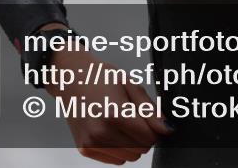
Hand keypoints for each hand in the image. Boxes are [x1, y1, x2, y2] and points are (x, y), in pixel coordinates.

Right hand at [39, 29, 173, 164]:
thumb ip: (150, 110)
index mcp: (115, 114)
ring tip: (121, 123)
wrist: (70, 78)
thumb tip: (167, 129)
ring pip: (128, 157)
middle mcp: (100, 133)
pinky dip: (118, 149)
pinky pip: (114, 160)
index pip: (149, 138)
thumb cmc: (99, 77)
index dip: (155, 129)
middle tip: (133, 118)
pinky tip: (112, 131)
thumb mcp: (130, 84)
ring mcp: (91, 143)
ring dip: (131, 144)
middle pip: (140, 150)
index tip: (149, 119)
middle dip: (143, 137)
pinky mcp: (84, 149)